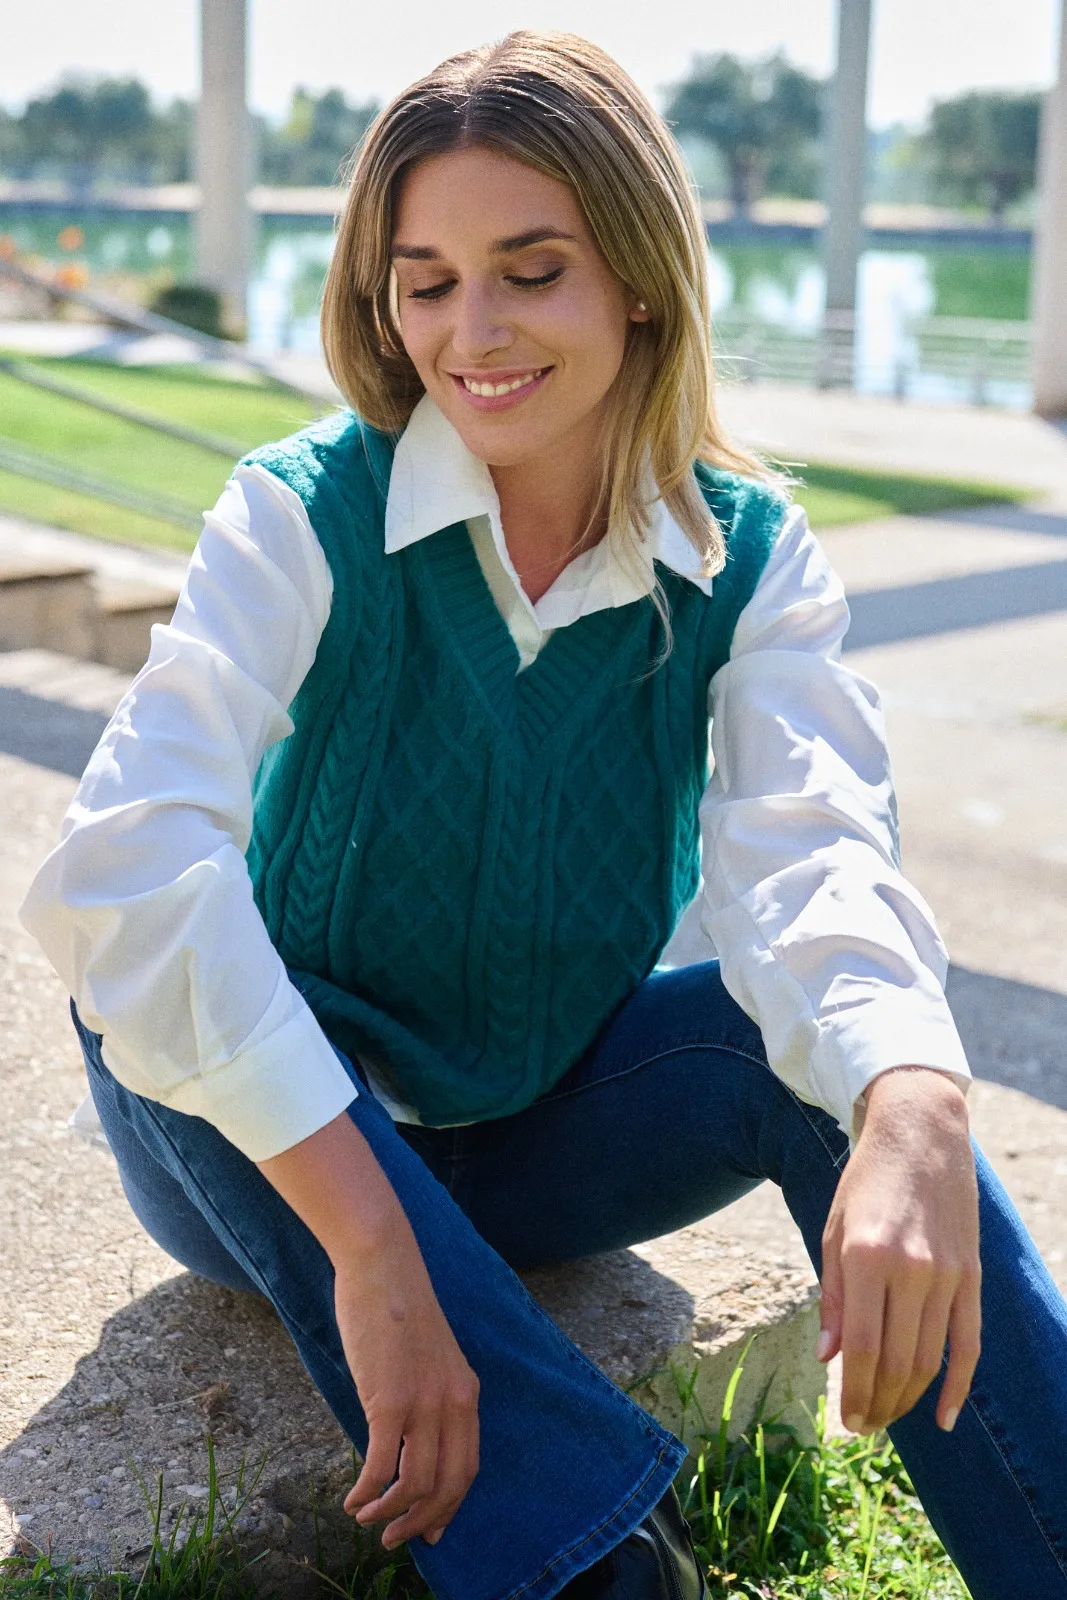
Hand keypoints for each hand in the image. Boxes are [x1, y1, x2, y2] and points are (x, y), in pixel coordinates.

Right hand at [258, 1113, 479, 1546]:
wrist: (384, 1264)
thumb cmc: (397, 1305)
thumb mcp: (428, 1356)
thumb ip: (427, 1395)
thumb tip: (406, 1440)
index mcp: (466, 1392)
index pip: (468, 1468)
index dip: (449, 1506)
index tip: (432, 1531)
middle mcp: (453, 1403)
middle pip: (447, 1486)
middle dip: (421, 1523)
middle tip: (395, 1539)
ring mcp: (424, 1403)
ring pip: (415, 1484)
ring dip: (388, 1513)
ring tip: (366, 1518)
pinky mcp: (389, 1400)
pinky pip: (381, 1466)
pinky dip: (366, 1492)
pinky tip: (352, 1499)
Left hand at [816, 1066, 980, 1435]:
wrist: (920, 1133)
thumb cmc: (866, 1181)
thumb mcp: (833, 1229)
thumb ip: (831, 1295)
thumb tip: (828, 1359)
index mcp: (866, 1257)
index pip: (860, 1347)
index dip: (852, 1392)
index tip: (846, 1421)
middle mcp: (909, 1269)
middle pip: (895, 1361)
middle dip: (878, 1404)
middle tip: (863, 1426)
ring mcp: (946, 1274)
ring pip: (930, 1358)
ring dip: (908, 1398)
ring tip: (888, 1417)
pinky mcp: (971, 1275)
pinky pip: (969, 1343)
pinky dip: (958, 1385)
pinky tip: (944, 1416)